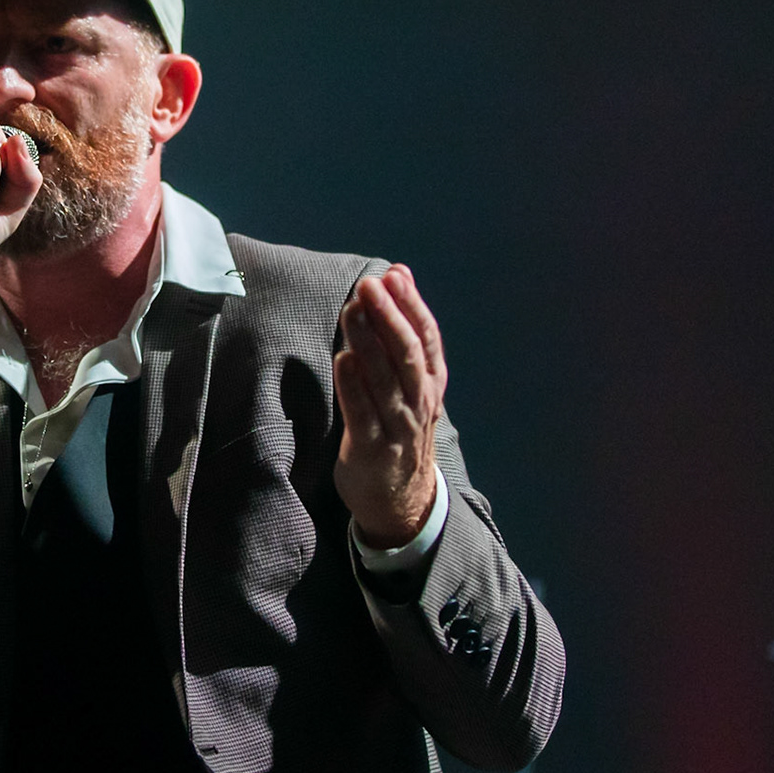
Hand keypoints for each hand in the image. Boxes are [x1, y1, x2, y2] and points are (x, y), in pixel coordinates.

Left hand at [333, 264, 446, 547]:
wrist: (401, 499)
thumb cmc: (398, 426)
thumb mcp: (410, 382)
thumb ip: (402, 331)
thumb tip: (396, 273)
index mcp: (430, 384)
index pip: (428, 339)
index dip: (412, 306)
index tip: (394, 275)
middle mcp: (419, 403)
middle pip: (408, 355)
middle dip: (389, 317)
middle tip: (369, 286)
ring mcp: (398, 428)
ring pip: (386, 381)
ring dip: (368, 342)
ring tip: (352, 310)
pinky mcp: (372, 450)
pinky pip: (363, 414)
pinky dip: (354, 387)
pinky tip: (343, 359)